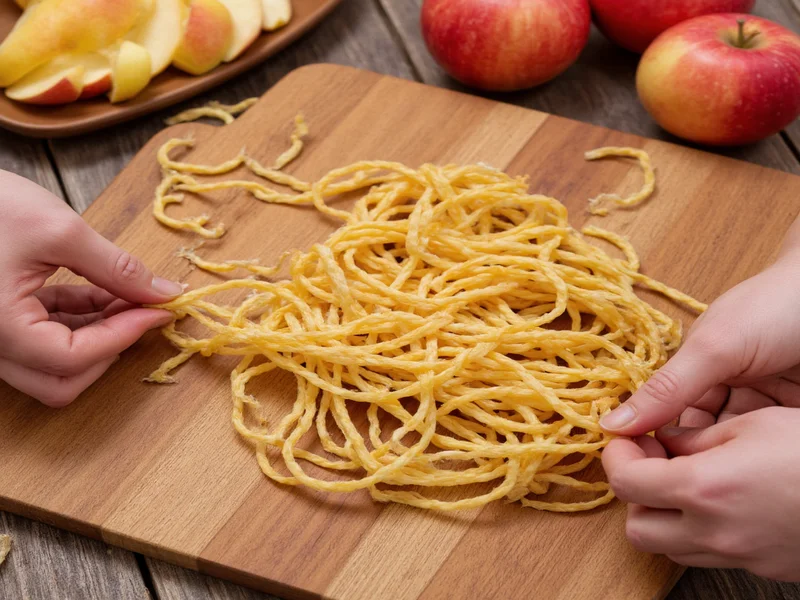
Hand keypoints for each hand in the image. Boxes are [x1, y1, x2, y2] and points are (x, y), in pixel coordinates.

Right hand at [0, 170, 182, 406]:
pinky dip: (78, 322)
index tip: (160, 309)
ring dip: (98, 336)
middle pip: (62, 380)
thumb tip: (164, 292)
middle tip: (144, 311)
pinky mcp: (0, 320)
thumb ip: (117, 268)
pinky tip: (104, 293)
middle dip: (110, 349)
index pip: (75, 358)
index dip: (126, 334)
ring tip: (129, 296)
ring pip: (54, 364)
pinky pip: (43, 338)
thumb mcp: (59, 231)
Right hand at [598, 215, 799, 578]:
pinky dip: (762, 457)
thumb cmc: (774, 307)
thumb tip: (609, 425)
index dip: (655, 448)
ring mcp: (762, 405)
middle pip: (699, 438)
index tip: (648, 479)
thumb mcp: (714, 348)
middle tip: (687, 492)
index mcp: (695, 370)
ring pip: (734, 447)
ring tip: (722, 483)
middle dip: (693, 461)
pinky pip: (769, 446)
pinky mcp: (791, 420)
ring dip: (729, 462)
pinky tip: (756, 469)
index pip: (665, 419)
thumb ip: (667, 389)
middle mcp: (725, 390)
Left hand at [602, 407, 799, 580]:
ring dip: (661, 514)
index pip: (626, 482)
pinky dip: (695, 530)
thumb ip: (694, 436)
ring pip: (668, 546)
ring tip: (683, 480)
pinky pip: (705, 555)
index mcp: (704, 488)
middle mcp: (713, 531)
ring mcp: (736, 556)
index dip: (617, 456)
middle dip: (633, 493)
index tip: (627, 440)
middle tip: (651, 460)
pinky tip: (717, 501)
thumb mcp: (752, 425)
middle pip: (637, 527)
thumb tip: (662, 439)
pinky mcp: (759, 568)